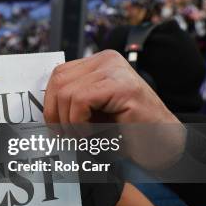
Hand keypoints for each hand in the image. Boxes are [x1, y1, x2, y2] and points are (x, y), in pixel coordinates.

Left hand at [43, 50, 184, 169]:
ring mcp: (116, 70)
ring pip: (66, 92)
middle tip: (67, 136)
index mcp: (99, 62)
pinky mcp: (122, 86)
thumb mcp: (93, 112)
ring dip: (68, 123)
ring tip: (83, 137)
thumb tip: (40, 111)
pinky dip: (78, 123)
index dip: (50, 103)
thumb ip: (71, 103)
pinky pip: (80, 100)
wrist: (164, 146)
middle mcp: (107, 59)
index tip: (56, 127)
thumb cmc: (128, 132)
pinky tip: (92, 134)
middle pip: (58, 81)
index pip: (58, 75)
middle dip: (55, 114)